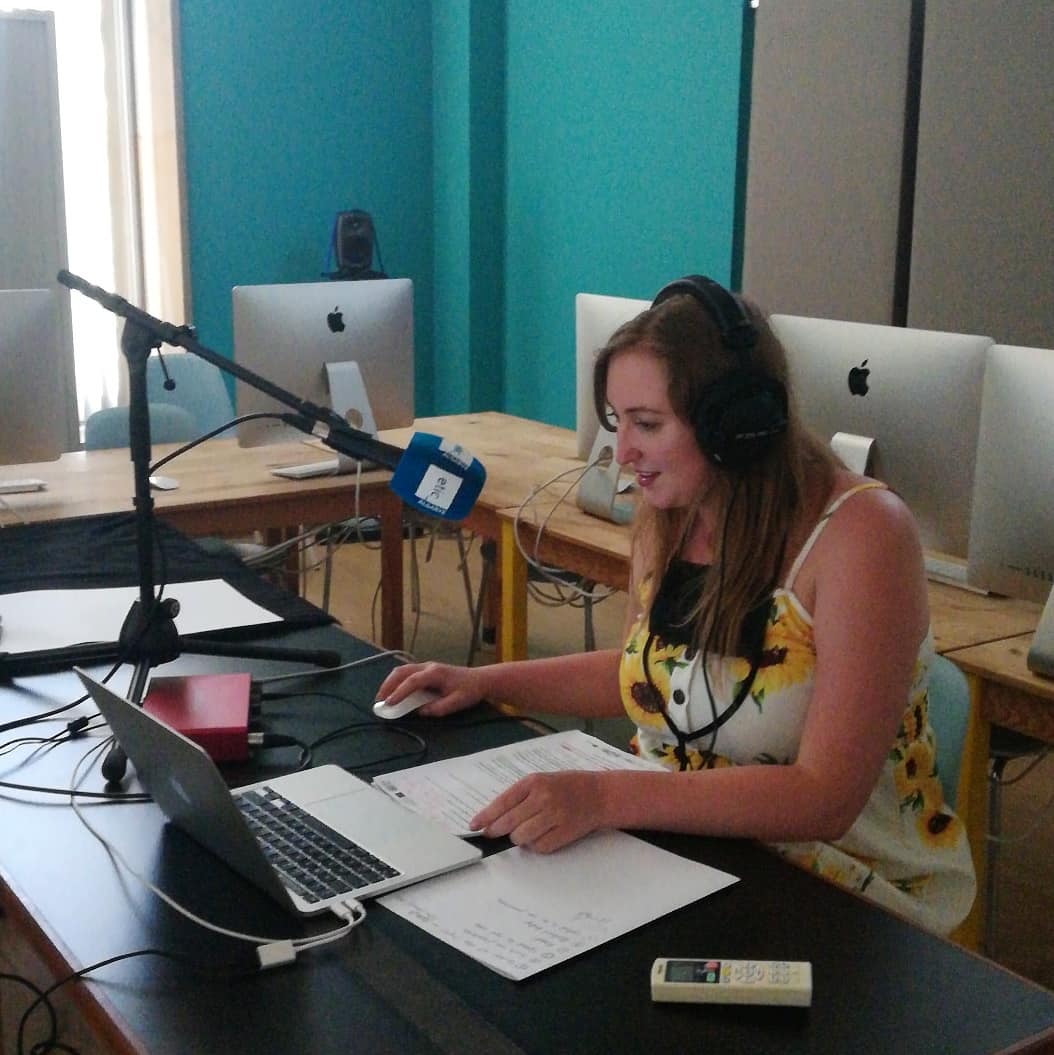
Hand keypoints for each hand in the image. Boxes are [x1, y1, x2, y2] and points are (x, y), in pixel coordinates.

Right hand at [374, 661, 483, 717]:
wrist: (480, 679)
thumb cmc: (470, 690)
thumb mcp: (457, 702)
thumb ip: (439, 708)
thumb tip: (420, 711)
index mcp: (436, 673)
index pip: (412, 681)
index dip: (399, 692)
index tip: (389, 703)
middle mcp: (428, 666)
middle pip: (402, 671)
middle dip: (388, 685)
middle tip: (379, 701)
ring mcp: (426, 667)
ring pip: (402, 670)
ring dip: (390, 682)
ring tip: (382, 697)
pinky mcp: (426, 670)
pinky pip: (407, 673)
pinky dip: (396, 681)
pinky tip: (393, 692)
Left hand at [470, 771, 605, 852]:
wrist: (598, 794)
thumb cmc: (567, 786)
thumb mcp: (542, 781)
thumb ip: (520, 797)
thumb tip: (494, 819)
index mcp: (534, 782)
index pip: (502, 802)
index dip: (486, 816)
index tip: (474, 825)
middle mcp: (543, 798)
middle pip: (508, 823)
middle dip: (496, 831)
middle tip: (492, 834)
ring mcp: (554, 816)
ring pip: (521, 837)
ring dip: (518, 838)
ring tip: (525, 831)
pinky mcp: (564, 833)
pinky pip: (539, 847)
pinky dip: (535, 845)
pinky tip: (541, 835)